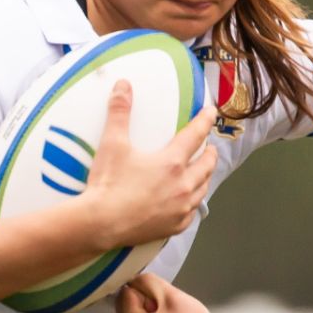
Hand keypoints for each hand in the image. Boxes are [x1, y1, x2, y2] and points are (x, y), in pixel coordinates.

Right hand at [83, 82, 217, 247]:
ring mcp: (180, 208)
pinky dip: (192, 204)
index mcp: (172, 162)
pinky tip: (188, 203)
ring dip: (204, 177)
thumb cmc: (108, 184)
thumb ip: (120, 112)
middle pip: (207, 165)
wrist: (100, 223)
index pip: (196, 135)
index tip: (212, 113)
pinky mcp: (173, 227)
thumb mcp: (113, 144)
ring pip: (202, 189)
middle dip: (210, 153)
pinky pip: (191, 213)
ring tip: (201, 172)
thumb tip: (123, 86)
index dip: (205, 121)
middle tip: (209, 147)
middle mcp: (182, 185)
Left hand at [116, 273, 222, 312]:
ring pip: (134, 308)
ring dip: (150, 305)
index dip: (147, 289)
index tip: (164, 300)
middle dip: (146, 297)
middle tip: (168, 309)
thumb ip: (148, 281)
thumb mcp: (172, 296)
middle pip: (126, 300)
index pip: (126, 291)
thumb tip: (133, 279)